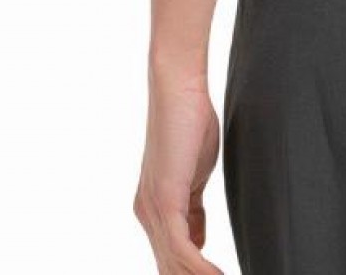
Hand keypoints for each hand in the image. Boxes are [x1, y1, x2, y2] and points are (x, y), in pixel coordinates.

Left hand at [133, 72, 225, 273]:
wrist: (178, 89)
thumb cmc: (190, 122)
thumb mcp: (195, 174)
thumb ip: (194, 209)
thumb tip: (198, 241)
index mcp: (153, 209)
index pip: (170, 257)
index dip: (191, 273)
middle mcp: (147, 214)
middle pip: (168, 267)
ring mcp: (153, 210)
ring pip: (173, 264)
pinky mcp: (165, 201)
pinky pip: (181, 248)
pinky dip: (199, 268)